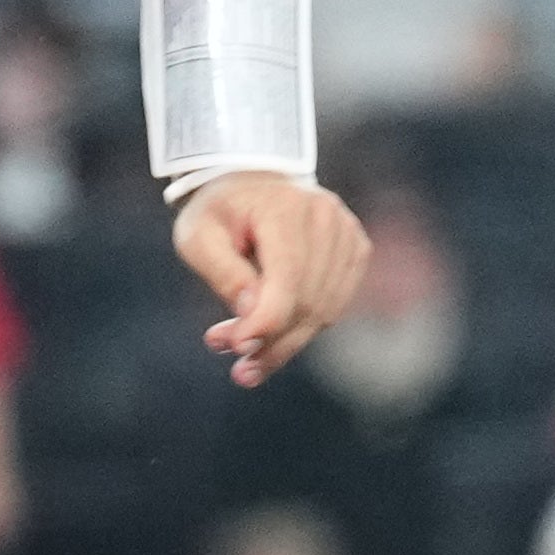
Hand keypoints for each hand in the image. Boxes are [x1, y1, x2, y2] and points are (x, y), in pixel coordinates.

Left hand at [173, 171, 366, 388]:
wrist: (252, 183)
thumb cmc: (219, 213)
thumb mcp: (198, 236)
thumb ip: (222, 273)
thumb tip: (251, 312)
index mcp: (284, 208)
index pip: (286, 279)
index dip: (265, 323)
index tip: (235, 350)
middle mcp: (325, 217)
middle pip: (307, 302)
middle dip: (270, 343)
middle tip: (239, 370)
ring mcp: (347, 232)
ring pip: (324, 311)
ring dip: (286, 344)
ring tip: (250, 362)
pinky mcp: (356, 249)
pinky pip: (334, 306)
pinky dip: (305, 328)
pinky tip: (275, 334)